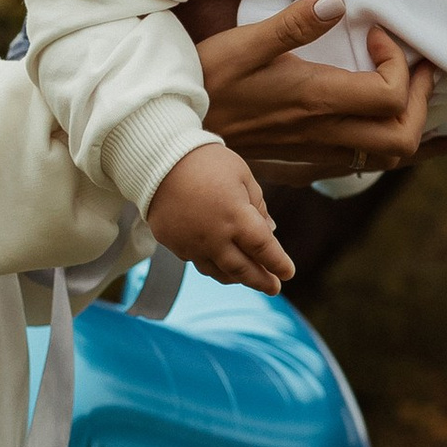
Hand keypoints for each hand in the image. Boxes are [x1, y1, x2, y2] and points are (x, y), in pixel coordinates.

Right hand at [146, 143, 296, 293]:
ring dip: (236, 277)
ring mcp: (191, 244)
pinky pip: (195, 260)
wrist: (157, 159)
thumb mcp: (243, 176)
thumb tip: (270, 230)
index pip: (264, 249)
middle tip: (273, 288)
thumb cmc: (206, 161)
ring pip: (217, 271)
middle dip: (261, 281)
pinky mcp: (172, 243)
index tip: (288, 272)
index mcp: (237, 217)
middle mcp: (215, 237)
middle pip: (242, 269)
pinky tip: (219, 262)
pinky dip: (211, 264)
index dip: (278, 263)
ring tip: (248, 278)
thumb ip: (258, 205)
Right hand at [188, 0, 438, 179]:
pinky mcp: (308, 160)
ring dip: (415, 129)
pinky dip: (394, 152)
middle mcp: (325, 133)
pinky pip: (365, 166)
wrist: (175, 130)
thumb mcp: (245, 43)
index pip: (390, 96)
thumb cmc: (208, 82)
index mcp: (316, 100)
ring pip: (390, 158)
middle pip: (403, 137)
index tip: (378, 35)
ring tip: (418, 95)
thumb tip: (339, 2)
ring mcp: (318, 152)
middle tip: (419, 68)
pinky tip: (398, 138)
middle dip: (422, 100)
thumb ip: (295, 23)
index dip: (399, 65)